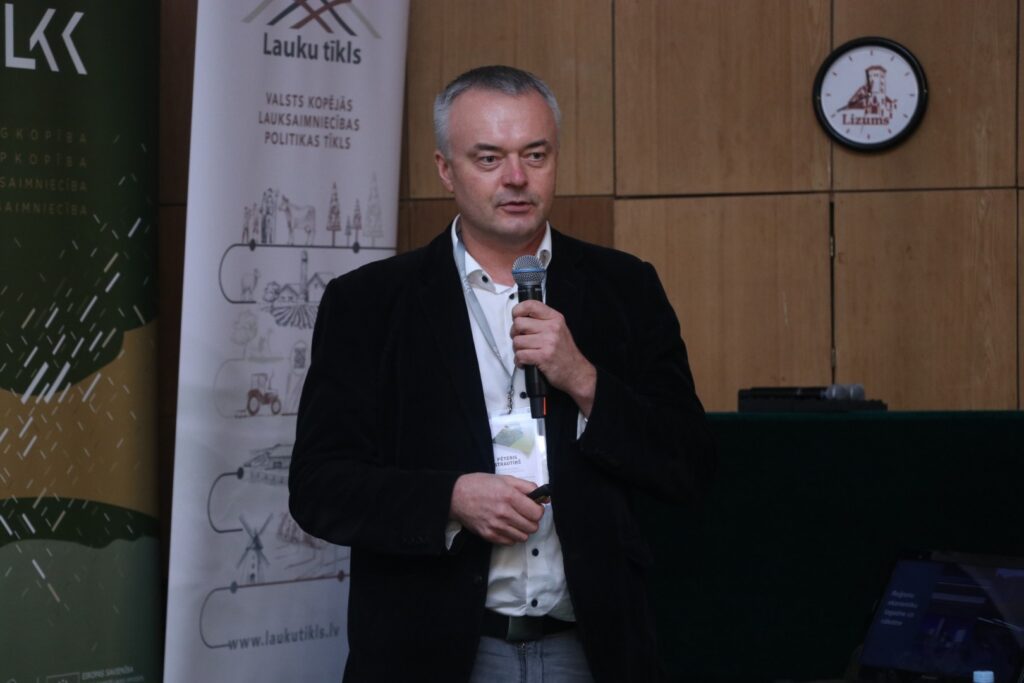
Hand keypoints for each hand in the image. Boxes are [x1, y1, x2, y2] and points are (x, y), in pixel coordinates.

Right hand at [450, 473, 543, 544]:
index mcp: (510, 496)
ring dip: (522, 529)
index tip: (533, 507)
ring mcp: (496, 526)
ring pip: (523, 537)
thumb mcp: (505, 479)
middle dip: (532, 520)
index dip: (538, 510)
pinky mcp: (489, 535)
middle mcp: (504, 513)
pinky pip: (510, 542)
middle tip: (524, 514)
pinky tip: (506, 526)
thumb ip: (527, 487)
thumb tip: (545, 498)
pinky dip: (512, 535)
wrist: (456, 496)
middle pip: (532, 527)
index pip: (537, 513)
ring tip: (515, 520)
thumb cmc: (480, 485)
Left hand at [510, 299, 596, 415]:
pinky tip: (525, 362)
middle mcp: (552, 328)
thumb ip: (542, 321)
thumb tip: (519, 317)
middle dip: (515, 333)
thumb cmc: (565, 352)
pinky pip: (520, 355)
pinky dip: (519, 361)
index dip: (518, 310)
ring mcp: (548, 342)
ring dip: (517, 349)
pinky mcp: (543, 357)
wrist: (577, 372)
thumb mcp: (559, 329)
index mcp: (555, 318)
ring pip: (517, 341)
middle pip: (519, 324)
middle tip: (520, 339)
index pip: (530, 305)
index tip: (516, 317)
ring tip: (525, 352)